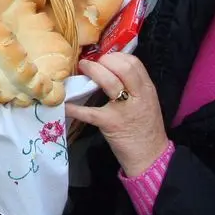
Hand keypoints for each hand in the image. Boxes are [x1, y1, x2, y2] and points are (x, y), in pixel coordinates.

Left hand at [65, 55, 170, 176]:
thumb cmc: (146, 129)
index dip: (116, 56)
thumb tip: (111, 69)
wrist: (150, 158)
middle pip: (123, 67)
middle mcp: (138, 96)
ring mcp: (124, 109)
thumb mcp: (147, 102)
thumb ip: (134, 86)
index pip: (134, 62)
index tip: (104, 58)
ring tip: (82, 69)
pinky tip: (64, 104)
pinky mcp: (111, 124)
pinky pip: (89, 112)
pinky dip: (74, 107)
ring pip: (109, 82)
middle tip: (92, 63)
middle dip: (104, 60)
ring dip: (93, 71)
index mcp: (147, 89)